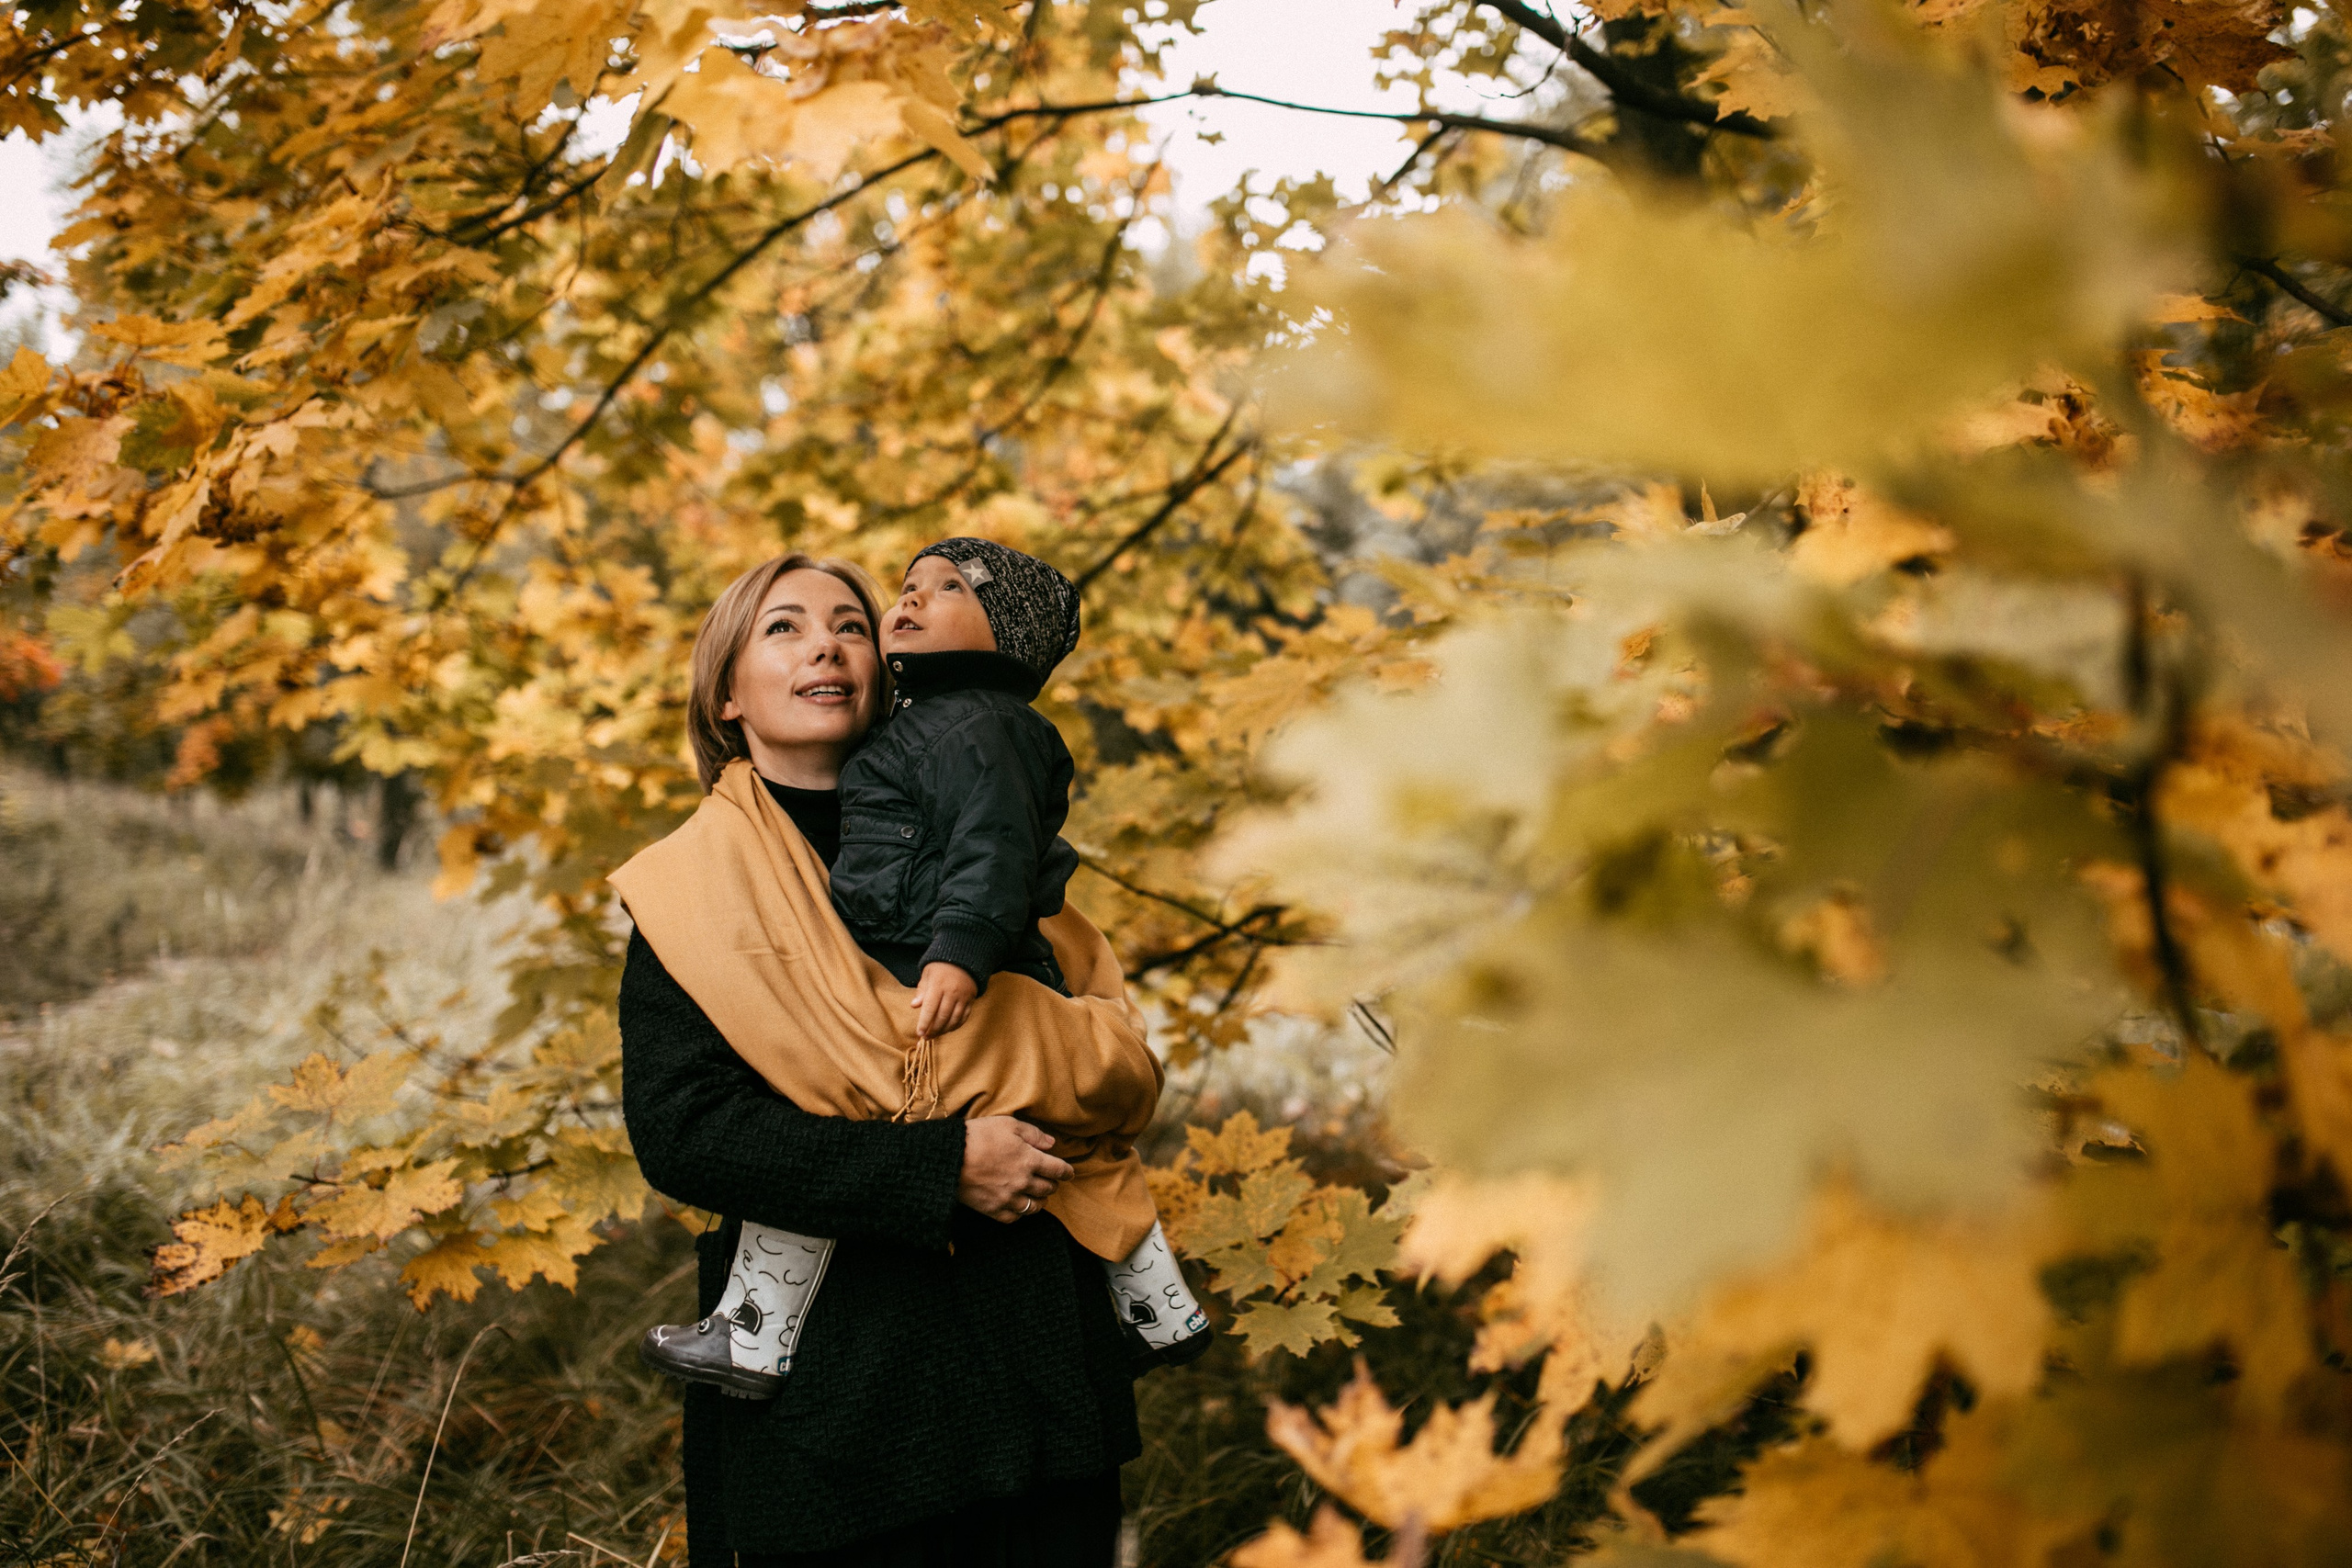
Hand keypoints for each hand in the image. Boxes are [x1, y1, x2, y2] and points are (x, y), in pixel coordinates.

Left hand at [911, 961, 977, 1039]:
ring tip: (936, 1034)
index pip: (930, 1008)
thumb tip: (914, 1005)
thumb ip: (922, 990)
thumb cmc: (941, 966)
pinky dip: (956, 1025)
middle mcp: (952, 992)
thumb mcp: (928, 973)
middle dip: (933, 1029)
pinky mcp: (971, 999)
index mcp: (938, 985)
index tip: (919, 1033)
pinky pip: (964, 1016)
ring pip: (954, 1019)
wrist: (964, 957)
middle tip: (926, 1037)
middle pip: (942, 1016)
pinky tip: (948, 1029)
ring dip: (944, 1030)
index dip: (924, 1022)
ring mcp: (963, 996)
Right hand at [957, 1116, 1071, 1222]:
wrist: (948, 1158)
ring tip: (1038, 1195)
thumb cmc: (978, 1136)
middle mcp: (1023, 1182)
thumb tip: (1051, 1143)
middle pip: (1048, 1188)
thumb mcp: (1008, 1124)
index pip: (1058, 1169)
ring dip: (1040, 1200)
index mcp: (1030, 1159)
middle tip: (1051, 1180)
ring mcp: (1008, 1198)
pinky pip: (1015, 1217)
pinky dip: (1021, 1212)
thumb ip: (1033, 1134)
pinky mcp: (993, 1210)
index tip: (1069, 1173)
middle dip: (1053, 1184)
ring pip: (1035, 1206)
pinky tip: (1019, 1206)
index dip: (1067, 1172)